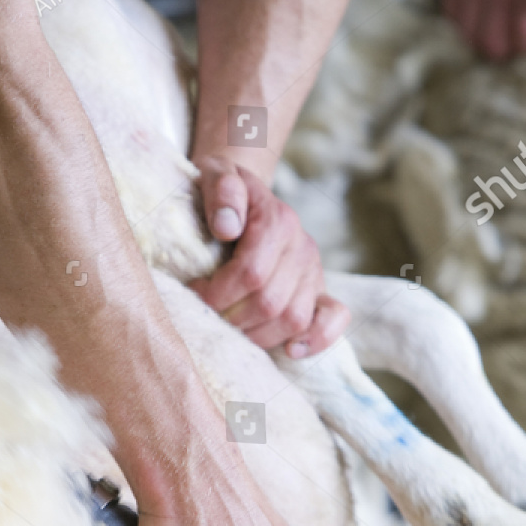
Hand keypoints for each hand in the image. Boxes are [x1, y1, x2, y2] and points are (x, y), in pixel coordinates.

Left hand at [190, 158, 349, 359]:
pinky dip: (316, 340)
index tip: (193, 295)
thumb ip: (220, 191)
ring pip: (293, 319)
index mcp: (278, 220)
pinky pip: (333, 320)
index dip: (217, 293)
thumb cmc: (222, 192)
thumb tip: (227, 227)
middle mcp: (302, 248)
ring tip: (229, 330)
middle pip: (270, 302)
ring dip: (256, 335)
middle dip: (231, 318)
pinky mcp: (319, 292)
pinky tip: (290, 350)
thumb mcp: (214, 175)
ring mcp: (314, 272)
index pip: (251, 271)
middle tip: (205, 317)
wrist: (244, 197)